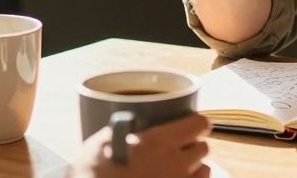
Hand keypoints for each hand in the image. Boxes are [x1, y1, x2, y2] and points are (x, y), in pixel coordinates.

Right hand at [76, 113, 212, 177]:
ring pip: (205, 169)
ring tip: (177, 167)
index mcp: (158, 141)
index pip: (199, 124)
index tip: (189, 124)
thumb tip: (130, 124)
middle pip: (203, 147)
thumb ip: (123, 130)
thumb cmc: (92, 174)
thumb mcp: (101, 143)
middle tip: (178, 148)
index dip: (196, 123)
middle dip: (193, 145)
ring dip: (194, 166)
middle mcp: (175, 163)